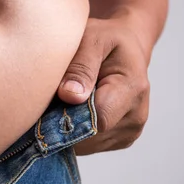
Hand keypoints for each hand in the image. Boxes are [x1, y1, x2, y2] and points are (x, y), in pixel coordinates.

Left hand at [57, 17, 149, 154]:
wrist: (127, 47)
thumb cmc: (106, 39)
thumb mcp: (92, 39)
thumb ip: (81, 66)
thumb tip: (69, 96)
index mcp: (133, 88)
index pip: (98, 118)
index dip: (69, 115)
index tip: (47, 103)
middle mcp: (136, 115)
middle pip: (91, 135)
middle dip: (64, 123)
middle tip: (47, 101)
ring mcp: (130, 131)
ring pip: (87, 144)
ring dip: (68, 128)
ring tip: (61, 102)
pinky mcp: (120, 139)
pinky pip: (90, 145)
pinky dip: (76, 133)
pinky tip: (72, 111)